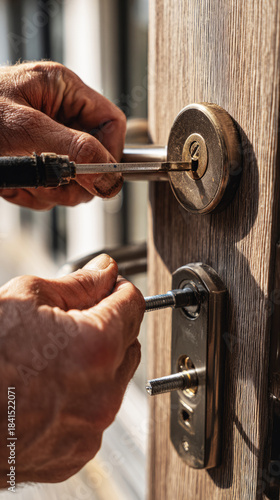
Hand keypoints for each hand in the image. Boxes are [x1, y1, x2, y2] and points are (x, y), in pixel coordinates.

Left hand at [0, 62, 125, 208]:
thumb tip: (110, 174)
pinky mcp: (33, 164)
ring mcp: (46, 143)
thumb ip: (74, 149)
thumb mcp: (25, 128)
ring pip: (74, 180)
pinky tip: (13, 184)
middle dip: (75, 178)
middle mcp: (58, 117)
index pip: (111, 124)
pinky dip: (32, 194)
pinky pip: (51, 190)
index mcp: (62, 92)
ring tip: (23, 179)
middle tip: (52, 180)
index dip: (111, 153)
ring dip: (49, 189)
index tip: (101, 176)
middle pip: (95, 158)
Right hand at [0, 254, 144, 483]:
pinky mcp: (76, 452)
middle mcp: (103, 392)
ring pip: (113, 380)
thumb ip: (79, 284)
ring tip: (51, 361)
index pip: (133, 304)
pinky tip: (47, 390)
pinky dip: (80, 399)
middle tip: (70, 324)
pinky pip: (94, 414)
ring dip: (95, 365)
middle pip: (128, 343)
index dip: (118, 290)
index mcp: (97, 347)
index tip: (107, 287)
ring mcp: (91, 428)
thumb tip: (105, 271)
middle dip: (108, 327)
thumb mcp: (27, 299)